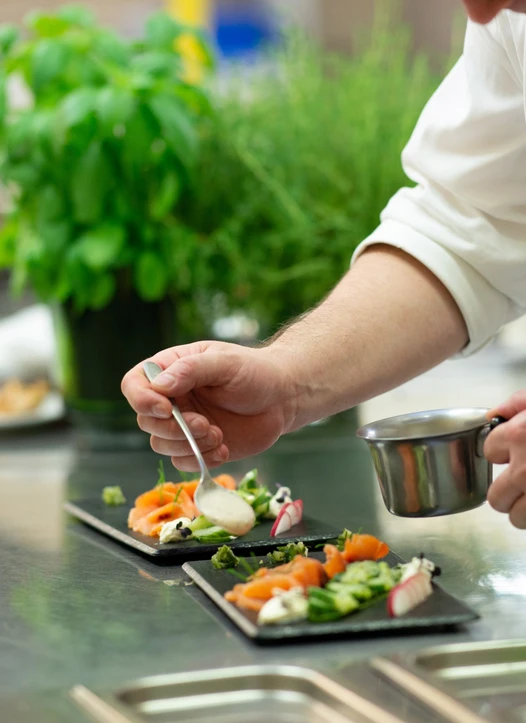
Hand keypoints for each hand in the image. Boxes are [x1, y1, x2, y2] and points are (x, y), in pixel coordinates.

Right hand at [121, 341, 296, 471]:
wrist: (283, 399)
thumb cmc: (255, 372)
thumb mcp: (225, 363)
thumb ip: (192, 370)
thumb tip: (160, 385)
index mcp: (171, 370)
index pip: (134, 384)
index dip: (142, 399)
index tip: (167, 409)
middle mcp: (171, 399)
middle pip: (146, 420)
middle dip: (174, 429)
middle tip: (205, 425)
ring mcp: (183, 425)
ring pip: (160, 445)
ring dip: (189, 445)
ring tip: (219, 434)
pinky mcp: (198, 447)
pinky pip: (182, 462)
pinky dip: (202, 459)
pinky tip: (225, 447)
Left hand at [485, 390, 525, 528]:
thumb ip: (515, 403)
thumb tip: (492, 413)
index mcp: (518, 436)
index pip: (488, 452)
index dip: (501, 451)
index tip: (512, 450)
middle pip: (495, 498)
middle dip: (504, 493)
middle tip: (517, 485)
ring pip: (517, 519)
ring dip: (523, 511)